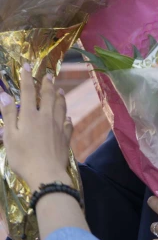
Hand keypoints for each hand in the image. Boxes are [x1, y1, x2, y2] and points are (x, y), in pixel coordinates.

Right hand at [1, 64, 72, 190]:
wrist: (47, 173)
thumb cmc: (23, 156)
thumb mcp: (10, 136)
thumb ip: (8, 115)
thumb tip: (5, 95)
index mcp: (30, 116)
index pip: (29, 92)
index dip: (27, 78)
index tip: (27, 66)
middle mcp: (46, 117)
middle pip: (48, 96)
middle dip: (47, 84)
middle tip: (49, 75)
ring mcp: (58, 126)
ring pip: (61, 107)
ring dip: (60, 96)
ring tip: (60, 89)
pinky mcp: (65, 137)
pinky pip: (68, 123)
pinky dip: (67, 117)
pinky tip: (68, 117)